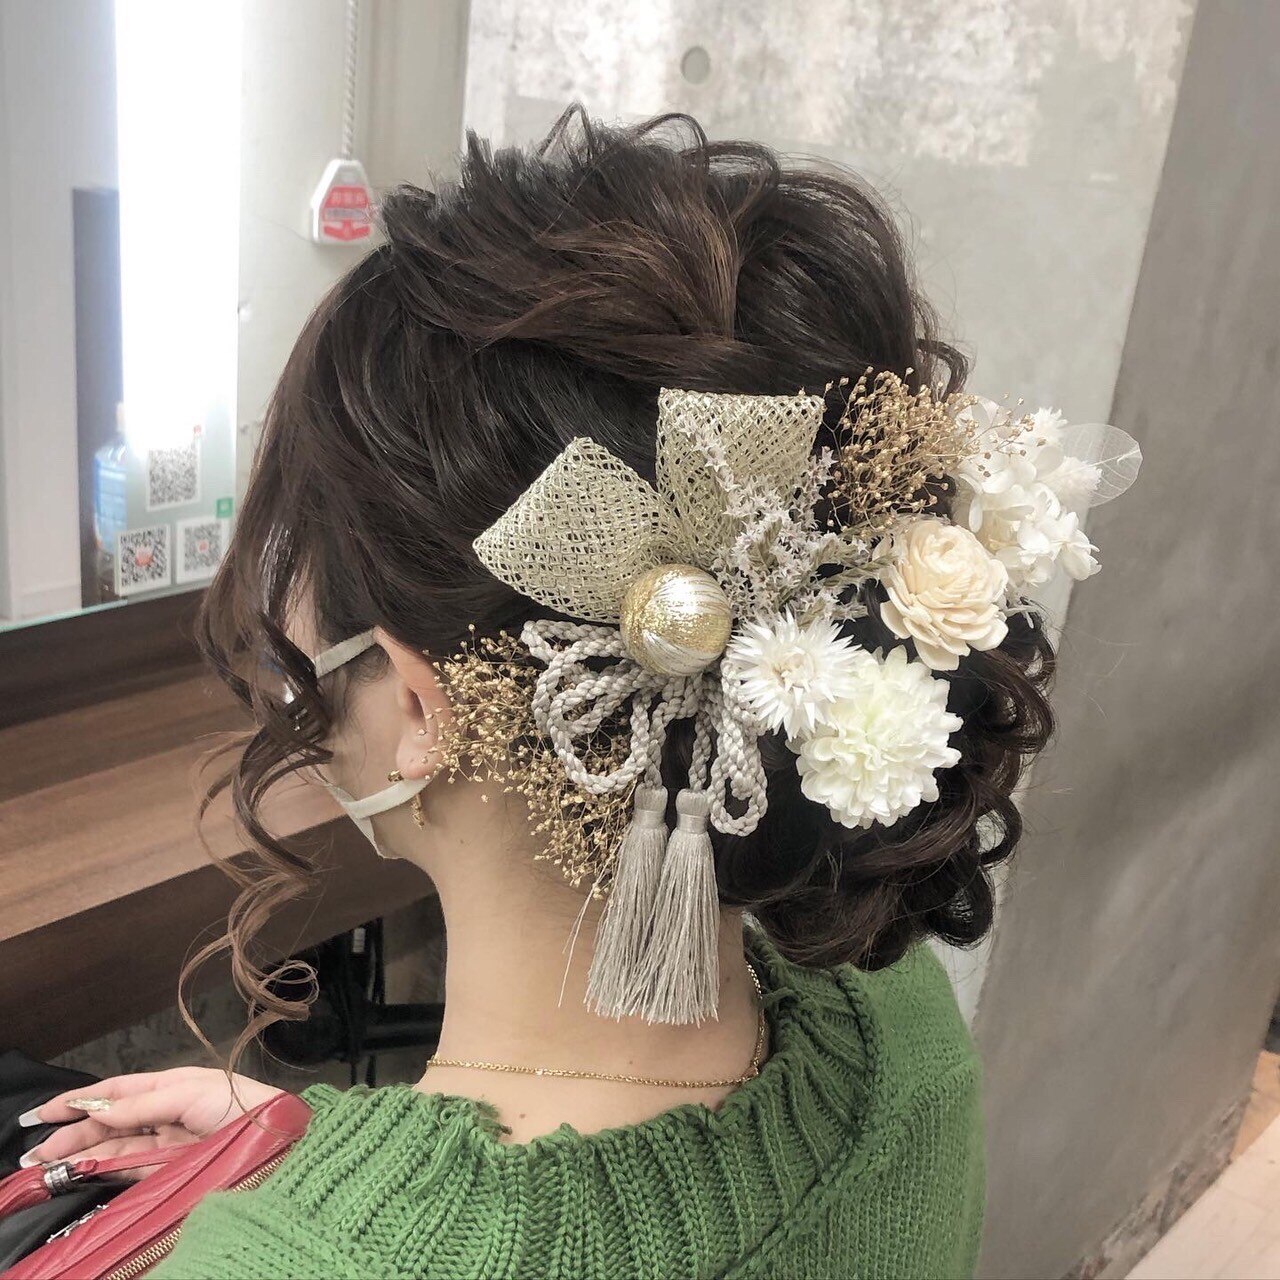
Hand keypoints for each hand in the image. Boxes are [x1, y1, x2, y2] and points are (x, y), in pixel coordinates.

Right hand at [18, 1067, 285, 1179]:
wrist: (280, 1143)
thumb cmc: (243, 1107)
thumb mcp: (192, 1093)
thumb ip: (145, 1102)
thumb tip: (100, 1108)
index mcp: (174, 1086)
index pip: (119, 1091)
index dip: (82, 1100)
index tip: (46, 1112)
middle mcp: (168, 1113)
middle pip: (111, 1124)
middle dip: (73, 1135)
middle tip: (35, 1153)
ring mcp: (169, 1144)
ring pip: (115, 1149)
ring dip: (81, 1156)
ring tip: (46, 1167)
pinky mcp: (173, 1171)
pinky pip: (130, 1170)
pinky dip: (104, 1172)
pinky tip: (81, 1174)